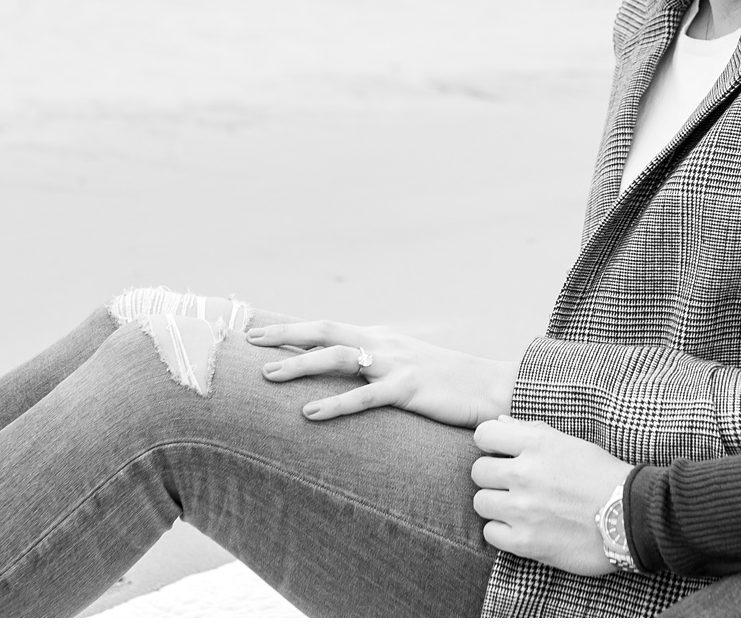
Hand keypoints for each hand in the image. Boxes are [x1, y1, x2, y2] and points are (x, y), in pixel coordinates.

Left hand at [246, 320, 516, 428]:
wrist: (492, 387)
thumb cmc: (448, 384)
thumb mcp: (408, 367)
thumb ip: (378, 367)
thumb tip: (349, 375)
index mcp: (381, 339)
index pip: (328, 328)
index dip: (292, 329)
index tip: (257, 333)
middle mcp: (384, 344)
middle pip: (326, 331)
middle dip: (285, 335)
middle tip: (248, 342)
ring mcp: (396, 364)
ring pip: (339, 357)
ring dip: (300, 364)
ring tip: (267, 375)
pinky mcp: (409, 388)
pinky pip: (365, 396)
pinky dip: (335, 404)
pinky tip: (309, 414)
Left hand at [470, 417, 634, 575]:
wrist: (631, 516)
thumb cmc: (604, 476)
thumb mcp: (570, 444)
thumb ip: (532, 432)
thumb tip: (500, 422)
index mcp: (537, 444)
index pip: (484, 434)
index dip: (489, 443)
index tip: (500, 453)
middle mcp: (525, 474)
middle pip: (478, 472)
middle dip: (493, 477)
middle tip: (512, 484)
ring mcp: (523, 510)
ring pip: (481, 503)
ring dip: (496, 504)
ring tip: (517, 507)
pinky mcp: (526, 542)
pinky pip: (490, 534)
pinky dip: (502, 531)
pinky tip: (521, 527)